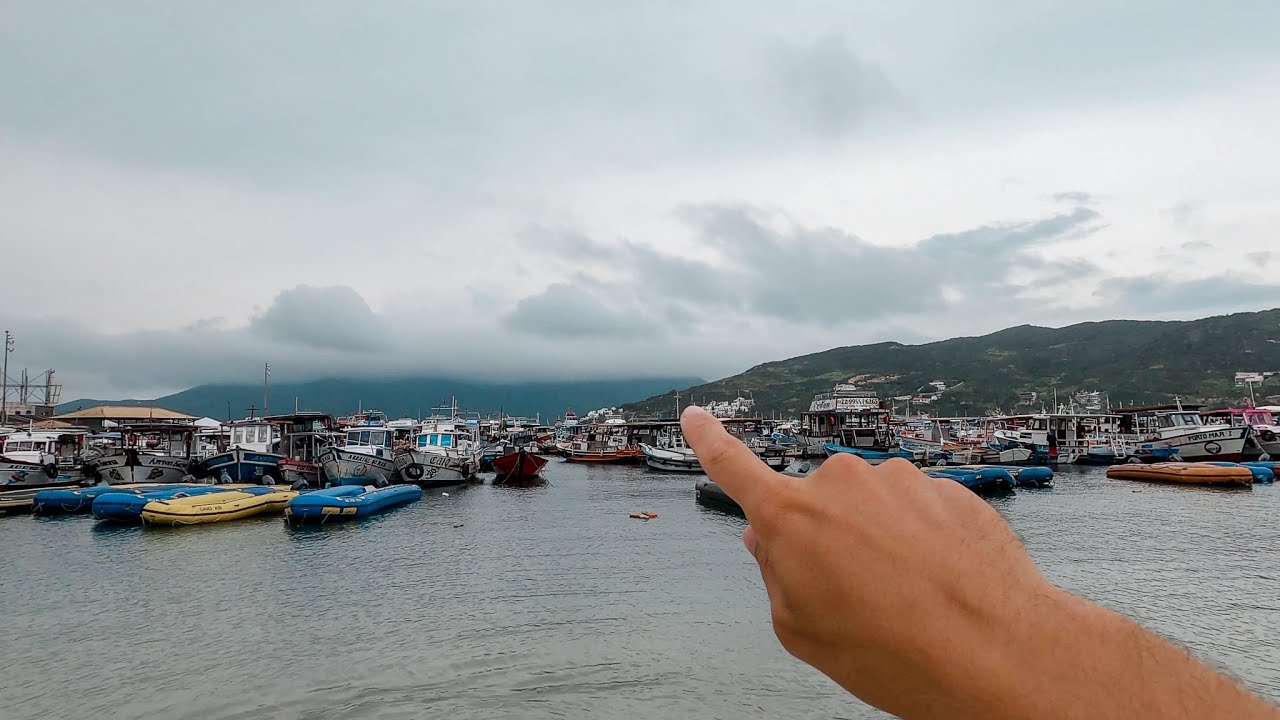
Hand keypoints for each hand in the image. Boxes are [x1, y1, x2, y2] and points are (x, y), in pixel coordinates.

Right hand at [681, 405, 1059, 717]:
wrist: (995, 652)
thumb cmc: (889, 652)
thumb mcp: (802, 630)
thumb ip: (775, 575)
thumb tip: (768, 540)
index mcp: (791, 518)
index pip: (734, 468)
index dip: (710, 441)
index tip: (695, 415)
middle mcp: (841, 483)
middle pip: (817, 507)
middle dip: (826, 541)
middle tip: (854, 595)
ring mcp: (899, 481)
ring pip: (871, 511)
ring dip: (880, 543)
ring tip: (907, 598)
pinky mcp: (947, 489)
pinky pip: (919, 513)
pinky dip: (923, 545)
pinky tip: (941, 585)